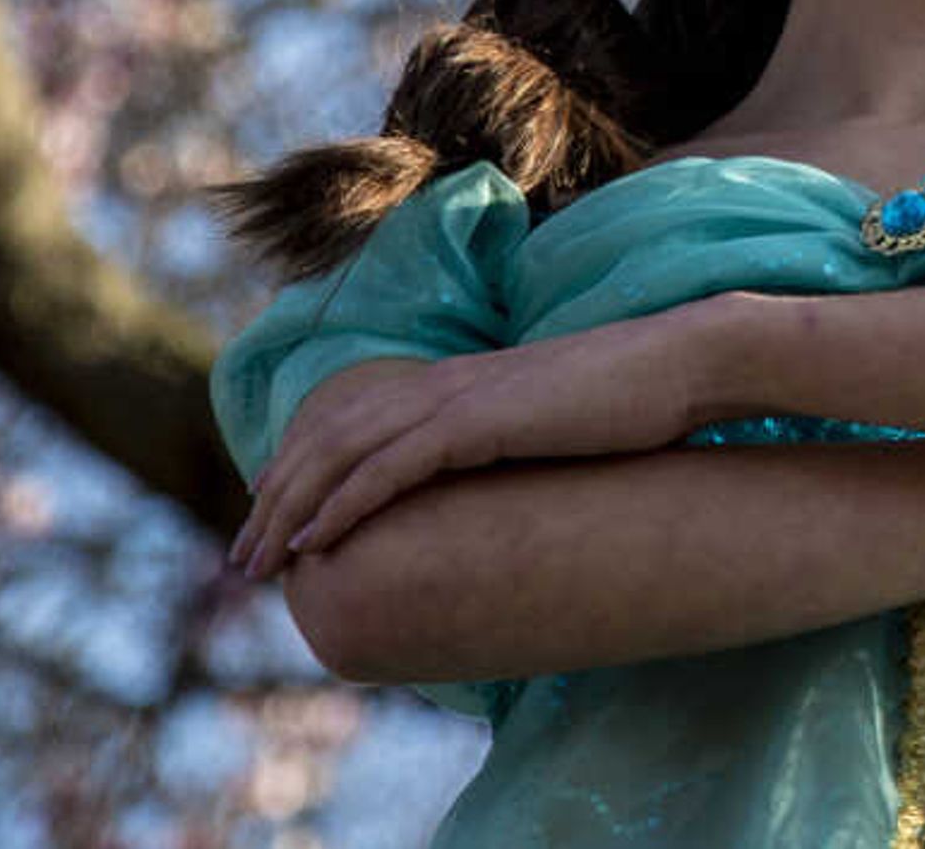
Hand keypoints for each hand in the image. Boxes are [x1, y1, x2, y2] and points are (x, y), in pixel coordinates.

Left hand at [231, 310, 711, 577]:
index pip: (353, 422)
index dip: (303, 470)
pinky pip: (389, 468)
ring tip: (257, 561)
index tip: (272, 520)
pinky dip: (342, 504)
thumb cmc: (638, 401)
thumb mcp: (558, 427)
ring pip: (342, 454)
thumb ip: (515, 448)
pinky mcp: (481, 422)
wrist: (683, 363)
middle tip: (241, 558)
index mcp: (458, 384)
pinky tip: (313, 542)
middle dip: (275, 498)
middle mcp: (443, 384)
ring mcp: (459, 399)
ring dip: (289, 510)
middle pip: (329, 437)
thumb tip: (501, 489)